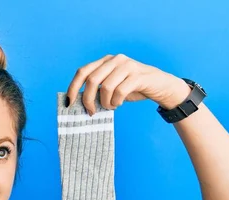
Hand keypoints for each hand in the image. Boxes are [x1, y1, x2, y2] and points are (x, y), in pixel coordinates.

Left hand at [65, 54, 191, 115]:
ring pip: (105, 87)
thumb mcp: (111, 88)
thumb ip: (96, 90)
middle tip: (92, 112)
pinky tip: (118, 104)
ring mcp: (127, 65)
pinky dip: (116, 102)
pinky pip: (120, 91)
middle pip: (91, 80)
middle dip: (88, 99)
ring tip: (111, 106)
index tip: (68, 103)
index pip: (82, 72)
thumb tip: (76, 102)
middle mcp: (115, 60)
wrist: (160, 86)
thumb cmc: (132, 89)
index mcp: (105, 61)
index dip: (73, 87)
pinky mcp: (138, 75)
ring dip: (105, 102)